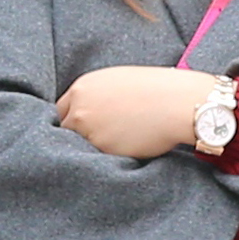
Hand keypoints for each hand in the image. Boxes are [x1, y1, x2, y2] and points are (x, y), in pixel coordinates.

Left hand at [56, 65, 214, 161]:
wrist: (178, 103)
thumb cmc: (156, 89)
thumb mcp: (117, 81)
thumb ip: (95, 96)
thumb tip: (88, 112)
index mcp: (82, 88)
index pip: (60, 111)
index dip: (71, 122)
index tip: (80, 130)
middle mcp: (80, 109)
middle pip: (65, 130)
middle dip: (76, 137)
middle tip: (95, 141)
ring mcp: (90, 130)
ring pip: (79, 147)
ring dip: (90, 149)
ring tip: (114, 145)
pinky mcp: (104, 149)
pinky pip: (97, 158)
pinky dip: (106, 158)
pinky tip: (124, 149)